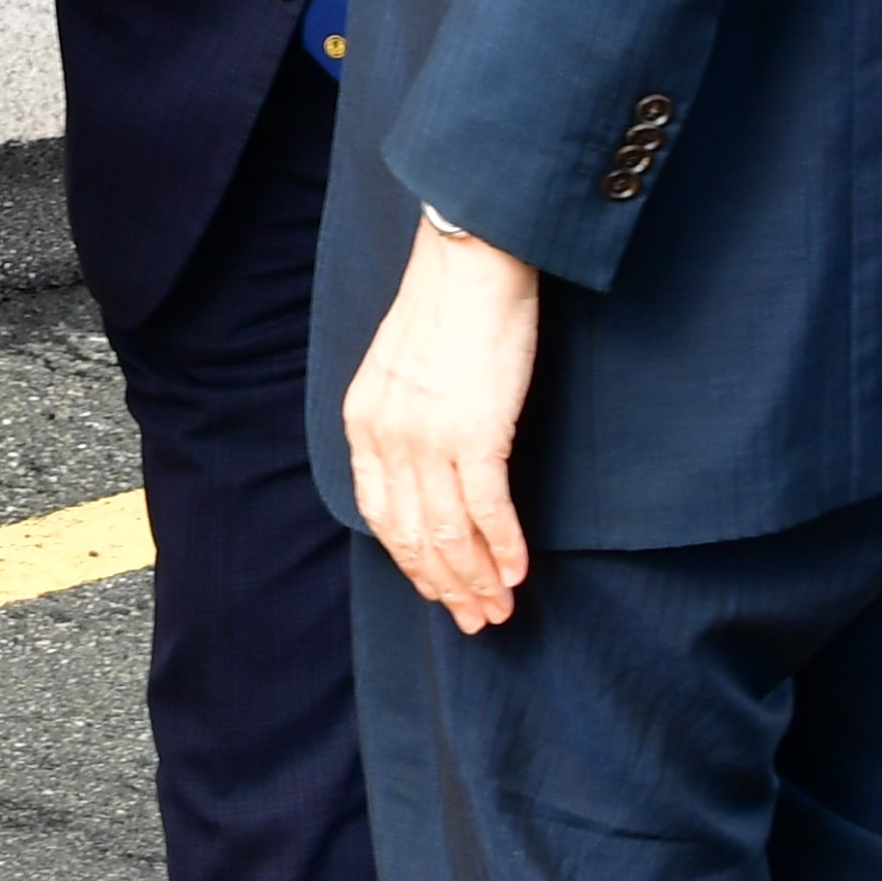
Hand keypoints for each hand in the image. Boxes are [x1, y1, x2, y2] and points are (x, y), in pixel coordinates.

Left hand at [341, 215, 537, 629]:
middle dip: (445, 584)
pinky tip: (518, 573)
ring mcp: (429, 439)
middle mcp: (388, 437)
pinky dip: (503, 548)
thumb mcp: (399, 368)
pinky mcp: (476, 434)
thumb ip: (400, 419)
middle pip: (413, 535)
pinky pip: (487, 510)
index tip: (434, 588)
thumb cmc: (448, 308)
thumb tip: (423, 467)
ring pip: (449, 533)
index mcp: (363, 421)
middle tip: (473, 619)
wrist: (472, 261)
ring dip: (477, 579)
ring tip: (498, 609)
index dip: (409, 560)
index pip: (378, 513)